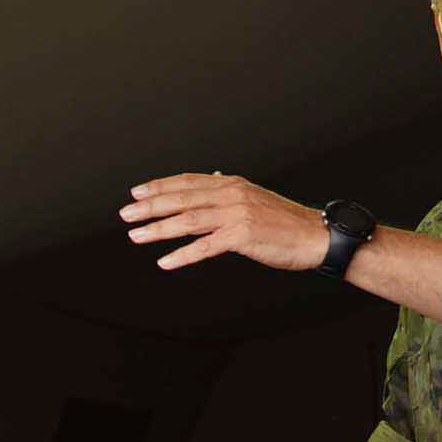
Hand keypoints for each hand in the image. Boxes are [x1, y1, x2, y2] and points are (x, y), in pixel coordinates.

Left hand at [120, 173, 330, 273]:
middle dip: (150, 206)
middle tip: (126, 214)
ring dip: (159, 229)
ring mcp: (237, 214)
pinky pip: (206, 247)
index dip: (160, 186)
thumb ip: (226, 192)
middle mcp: (231, 194)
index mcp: (231, 184)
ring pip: (188, 220)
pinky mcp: (243, 236)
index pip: (187, 182)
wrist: (315, 236)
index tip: (136, 193)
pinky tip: (165, 262)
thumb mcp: (253, 198)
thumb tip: (207, 180)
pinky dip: (183, 254)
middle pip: (182, 198)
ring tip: (136, 236)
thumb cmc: (284, 222)